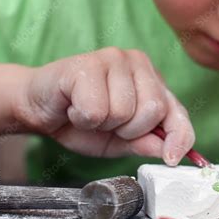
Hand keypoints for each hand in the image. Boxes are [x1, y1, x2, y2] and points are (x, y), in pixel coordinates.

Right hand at [12, 47, 194, 164]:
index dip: (179, 138)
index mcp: (153, 81)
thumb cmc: (83, 121)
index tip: (171, 159)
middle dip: (128, 130)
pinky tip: (74, 106)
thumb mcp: (121, 141)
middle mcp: (138, 63)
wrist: (39, 108)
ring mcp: (113, 59)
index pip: (177, 112)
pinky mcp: (87, 64)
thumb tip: (169, 152)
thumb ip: (145, 143)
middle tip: (107, 123)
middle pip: (153, 110)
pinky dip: (82, 119)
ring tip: (89, 112)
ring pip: (123, 111)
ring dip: (102, 124)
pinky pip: (95, 110)